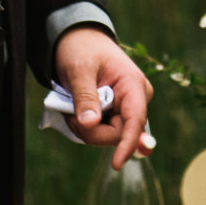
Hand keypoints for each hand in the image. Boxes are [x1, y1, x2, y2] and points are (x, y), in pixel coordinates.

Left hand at [56, 26, 153, 168]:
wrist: (78, 39)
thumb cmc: (81, 49)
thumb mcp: (79, 70)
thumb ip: (85, 97)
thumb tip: (90, 124)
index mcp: (133, 85)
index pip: (135, 120)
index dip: (127, 144)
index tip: (116, 164)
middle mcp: (136, 99)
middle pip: (117, 133)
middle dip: (91, 131)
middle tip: (69, 115)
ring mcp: (127, 108)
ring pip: (108, 136)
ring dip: (86, 129)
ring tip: (71, 108)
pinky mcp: (116, 114)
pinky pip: (103, 131)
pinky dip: (87, 127)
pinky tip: (78, 114)